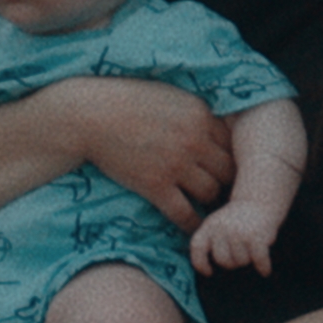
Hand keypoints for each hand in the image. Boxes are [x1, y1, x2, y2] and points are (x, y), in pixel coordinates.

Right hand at [70, 78, 234, 229]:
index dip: (230, 157)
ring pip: (210, 193)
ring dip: (210, 201)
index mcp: (200, 115)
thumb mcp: (169, 95)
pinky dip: (192, 224)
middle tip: (222, 190)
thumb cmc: (125, 100)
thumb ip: (194, 111)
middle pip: (228, 171)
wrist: (90, 115)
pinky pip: (184, 213)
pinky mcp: (155, 186)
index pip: (232, 143)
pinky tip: (194, 227)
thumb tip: (212, 126)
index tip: (225, 167)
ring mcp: (175, 165)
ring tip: (207, 207)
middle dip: (226, 181)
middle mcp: (194, 140)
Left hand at [190, 201, 277, 273]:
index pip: (197, 247)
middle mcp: (222, 228)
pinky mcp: (256, 236)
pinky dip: (263, 268)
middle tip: (240, 256)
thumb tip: (208, 272)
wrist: (260, 201)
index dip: (200, 263)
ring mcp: (239, 232)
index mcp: (209, 226)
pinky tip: (265, 271)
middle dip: (232, 263)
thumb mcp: (216, 224)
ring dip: (248, 260)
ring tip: (252, 249)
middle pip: (222, 260)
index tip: (209, 272)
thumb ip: (210, 243)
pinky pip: (258, 260)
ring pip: (241, 261)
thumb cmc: (237, 219)